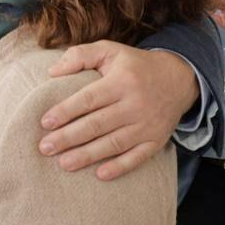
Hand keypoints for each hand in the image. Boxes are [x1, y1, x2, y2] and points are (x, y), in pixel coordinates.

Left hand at [41, 43, 196, 180]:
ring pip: (114, 143)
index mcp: (122, 81)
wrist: (179, 78)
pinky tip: (100, 174)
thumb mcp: (110, 50)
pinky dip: (120, 167)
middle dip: (69, 138)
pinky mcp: (156, 140)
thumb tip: (52, 71)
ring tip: (64, 164)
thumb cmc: (135, 65)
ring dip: (88, 156)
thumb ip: (80, 55)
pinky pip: (138, 157)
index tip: (45, 122)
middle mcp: (135, 104)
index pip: (89, 99)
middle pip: (97, 124)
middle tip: (45, 148)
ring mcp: (147, 124)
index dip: (66, 111)